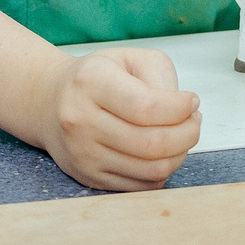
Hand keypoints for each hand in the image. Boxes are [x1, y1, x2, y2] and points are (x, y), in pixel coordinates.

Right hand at [35, 48, 199, 191]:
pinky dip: (161, 171)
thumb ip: (160, 77)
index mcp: (91, 82)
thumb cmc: (96, 77)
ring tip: (181, 135)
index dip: (180, 108)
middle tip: (194, 121)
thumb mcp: (128, 58)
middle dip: (188, 134)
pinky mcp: (89, 178)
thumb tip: (183, 112)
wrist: (49, 102)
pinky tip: (161, 152)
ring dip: (179, 154)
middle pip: (152, 143)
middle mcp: (81, 120)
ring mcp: (83, 154)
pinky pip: (141, 186)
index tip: (192, 102)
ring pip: (151, 170)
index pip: (146, 107)